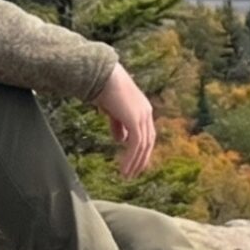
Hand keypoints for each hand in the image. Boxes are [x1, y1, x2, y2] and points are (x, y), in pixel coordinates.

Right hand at [95, 63, 156, 178]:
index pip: (147, 134)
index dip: (141, 149)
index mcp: (143, 109)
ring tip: (127, 175)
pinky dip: (131, 158)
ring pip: (143, 145)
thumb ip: (119, 124)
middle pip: (148, 141)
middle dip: (141, 159)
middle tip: (133, 174)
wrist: (101, 74)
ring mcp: (142, 115)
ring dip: (135, 162)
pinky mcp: (135, 119)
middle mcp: (146, 112)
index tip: (134, 163)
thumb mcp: (112, 110)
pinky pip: (136, 144)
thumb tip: (121, 141)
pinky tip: (124, 168)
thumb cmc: (103, 88)